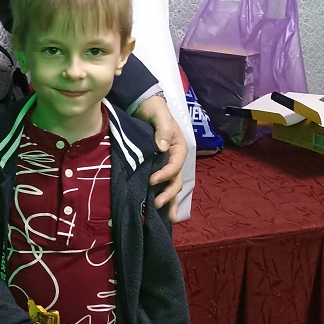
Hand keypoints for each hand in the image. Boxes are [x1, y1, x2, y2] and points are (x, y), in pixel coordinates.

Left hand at [133, 95, 186, 220]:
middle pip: (176, 179)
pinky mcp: (157, 167)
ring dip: (169, 201)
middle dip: (168, 194)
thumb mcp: (159, 115)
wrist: (144, 106)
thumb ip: (163, 129)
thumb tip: (163, 147)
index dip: (166, 174)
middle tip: (155, 203)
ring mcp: (167, 164)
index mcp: (179, 146)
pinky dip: (163, 197)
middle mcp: (175, 158)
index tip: (151, 180)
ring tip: (165, 217)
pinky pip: (163, 184)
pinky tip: (161, 212)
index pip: (175, 164)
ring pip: (172, 186)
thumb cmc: (154, 109)